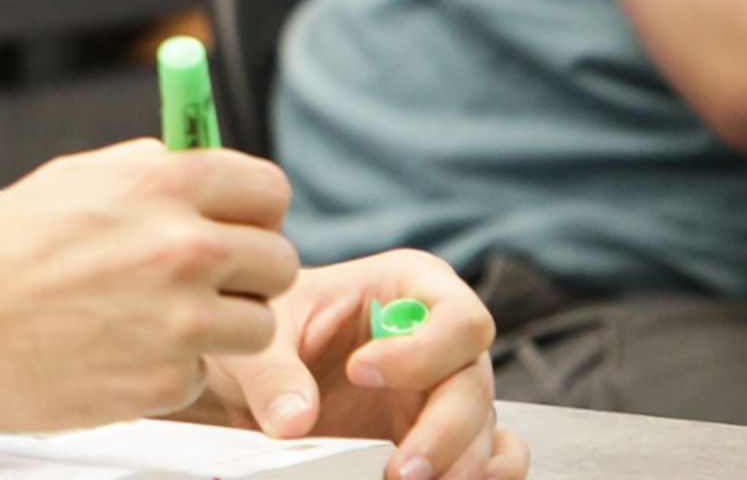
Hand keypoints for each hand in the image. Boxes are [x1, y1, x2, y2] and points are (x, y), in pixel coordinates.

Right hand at [0, 140, 299, 446]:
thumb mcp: (75, 182)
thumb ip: (150, 174)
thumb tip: (203, 164)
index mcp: (162, 183)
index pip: (269, 189)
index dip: (255, 211)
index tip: (241, 225)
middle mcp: (183, 246)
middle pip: (279, 261)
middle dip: (246, 274)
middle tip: (202, 282)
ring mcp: (180, 320)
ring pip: (258, 326)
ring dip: (219, 328)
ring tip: (152, 321)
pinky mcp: (166, 381)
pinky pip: (203, 374)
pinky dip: (170, 370)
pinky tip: (116, 354)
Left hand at [186, 251, 526, 479]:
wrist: (254, 369)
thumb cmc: (269, 327)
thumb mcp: (259, 336)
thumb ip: (273, 372)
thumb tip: (293, 420)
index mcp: (410, 286)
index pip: (457, 317)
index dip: (423, 352)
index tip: (359, 372)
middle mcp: (441, 336)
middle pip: (476, 382)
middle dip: (443, 431)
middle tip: (399, 469)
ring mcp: (448, 387)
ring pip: (484, 427)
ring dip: (460, 463)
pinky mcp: (443, 432)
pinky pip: (491, 455)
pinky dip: (482, 474)